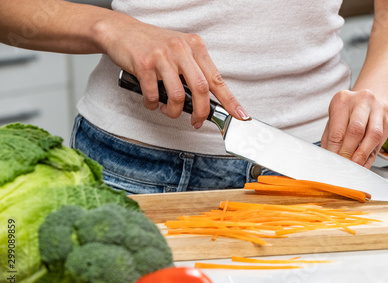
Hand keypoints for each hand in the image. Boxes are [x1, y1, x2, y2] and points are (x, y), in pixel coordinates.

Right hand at [99, 15, 248, 127]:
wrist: (122, 32)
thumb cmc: (153, 46)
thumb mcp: (180, 52)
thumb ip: (194, 72)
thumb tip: (207, 102)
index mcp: (195, 46)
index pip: (217, 78)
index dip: (230, 100)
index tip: (240, 115)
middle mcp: (181, 49)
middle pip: (201, 89)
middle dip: (201, 112)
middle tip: (197, 122)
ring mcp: (162, 55)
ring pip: (178, 95)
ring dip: (174, 111)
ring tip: (168, 111)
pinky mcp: (144, 64)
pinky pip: (153, 95)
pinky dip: (153, 105)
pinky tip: (152, 102)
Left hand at [321, 89, 387, 167]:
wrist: (369, 99)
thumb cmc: (348, 112)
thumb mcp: (333, 120)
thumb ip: (330, 139)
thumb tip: (329, 159)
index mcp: (342, 101)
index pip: (337, 132)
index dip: (335, 151)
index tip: (333, 163)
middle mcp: (361, 102)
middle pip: (355, 131)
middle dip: (349, 153)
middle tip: (344, 166)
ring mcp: (377, 110)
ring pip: (373, 135)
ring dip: (363, 154)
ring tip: (355, 166)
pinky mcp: (387, 122)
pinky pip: (380, 141)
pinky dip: (371, 156)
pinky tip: (364, 163)